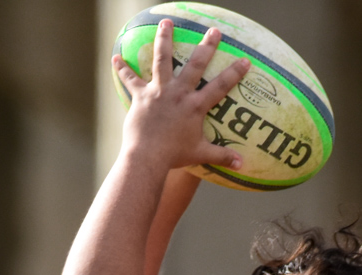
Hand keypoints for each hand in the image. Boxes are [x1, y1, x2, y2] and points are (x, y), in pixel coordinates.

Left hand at [113, 21, 249, 173]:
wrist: (148, 157)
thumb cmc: (174, 156)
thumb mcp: (201, 154)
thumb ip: (222, 156)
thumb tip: (242, 165)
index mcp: (195, 106)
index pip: (220, 87)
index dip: (234, 73)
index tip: (245, 60)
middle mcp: (178, 93)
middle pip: (195, 65)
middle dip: (206, 46)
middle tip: (214, 30)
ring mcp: (158, 92)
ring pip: (162, 59)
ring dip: (164, 39)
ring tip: (166, 22)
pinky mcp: (140, 96)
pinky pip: (130, 79)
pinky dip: (123, 68)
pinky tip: (116, 57)